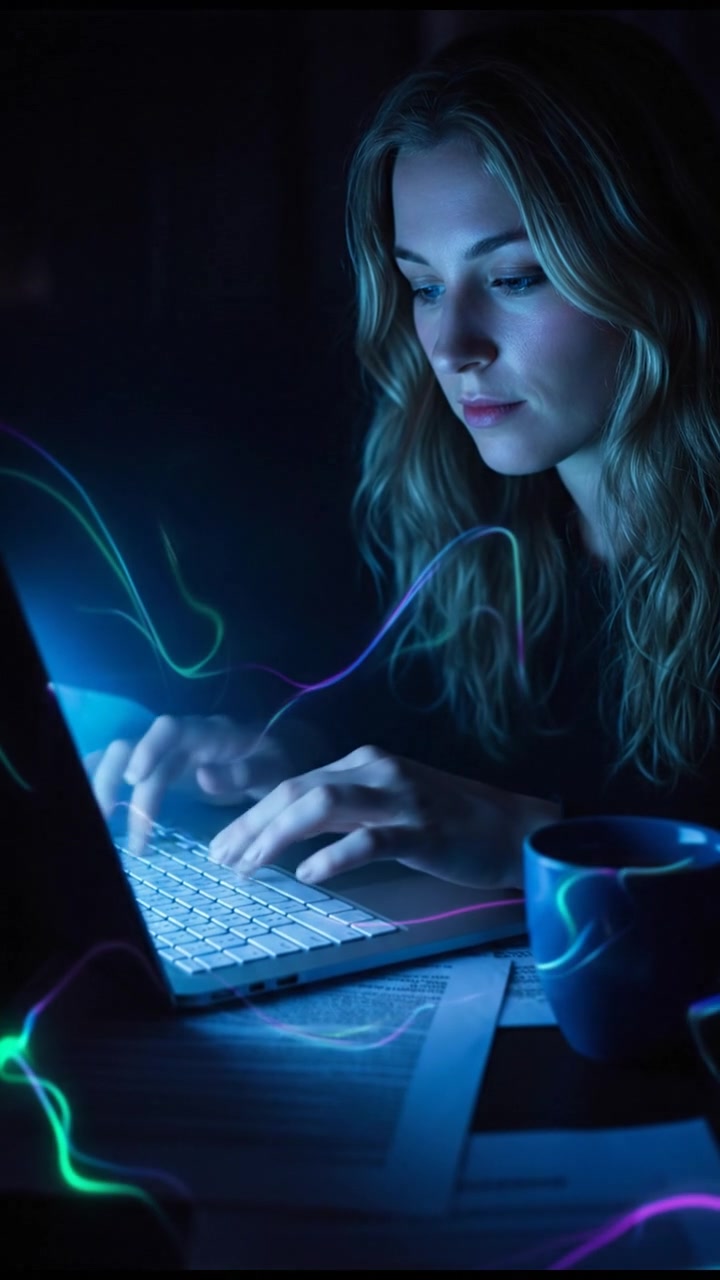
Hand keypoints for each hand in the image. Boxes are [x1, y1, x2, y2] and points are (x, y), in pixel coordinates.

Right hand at [87, 714, 298, 852]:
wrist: (278, 754)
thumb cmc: (275, 761)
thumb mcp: (273, 769)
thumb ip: (242, 773)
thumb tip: (202, 777)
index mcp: (206, 733)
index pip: (168, 729)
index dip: (148, 749)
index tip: (136, 781)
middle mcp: (176, 740)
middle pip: (129, 747)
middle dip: (111, 780)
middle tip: (108, 822)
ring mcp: (163, 754)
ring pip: (118, 759)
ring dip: (101, 787)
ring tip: (99, 826)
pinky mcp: (157, 770)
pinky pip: (123, 771)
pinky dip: (104, 787)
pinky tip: (99, 814)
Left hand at [208, 745, 557, 888]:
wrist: (514, 829)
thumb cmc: (448, 821)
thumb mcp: (388, 804)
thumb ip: (342, 811)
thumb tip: (288, 833)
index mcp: (363, 762)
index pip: (292, 783)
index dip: (250, 814)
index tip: (221, 845)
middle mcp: (376, 771)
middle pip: (295, 791)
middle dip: (249, 825)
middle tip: (220, 860)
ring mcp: (399, 798)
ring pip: (321, 806)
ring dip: (277, 836)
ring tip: (250, 866)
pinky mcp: (422, 830)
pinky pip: (368, 840)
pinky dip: (332, 856)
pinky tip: (308, 874)